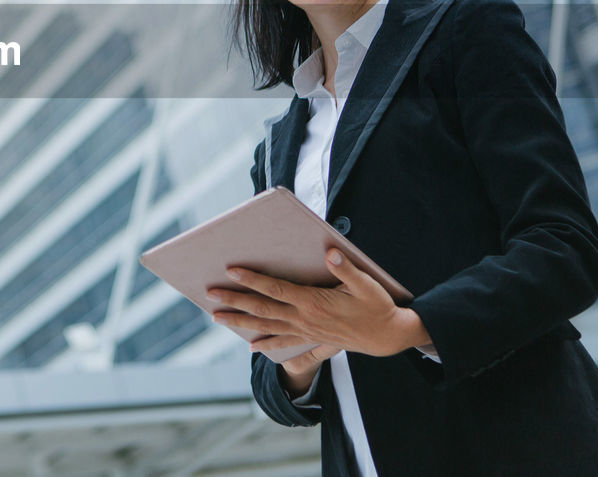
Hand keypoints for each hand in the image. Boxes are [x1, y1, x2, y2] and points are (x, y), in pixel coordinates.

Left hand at [207, 249, 432, 358]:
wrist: (387, 336)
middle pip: (262, 309)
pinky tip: (251, 345)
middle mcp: (304, 318)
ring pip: (266, 326)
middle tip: (210, 295)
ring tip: (216, 316)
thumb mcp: (366, 284)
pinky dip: (265, 343)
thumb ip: (346, 269)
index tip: (231, 270)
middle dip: (235, 301)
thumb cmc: (377, 305)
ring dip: (240, 321)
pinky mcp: (310, 338)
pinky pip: (283, 341)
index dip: (252, 280)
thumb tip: (329, 252)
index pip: (276, 289)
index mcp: (313, 302)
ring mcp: (305, 330)